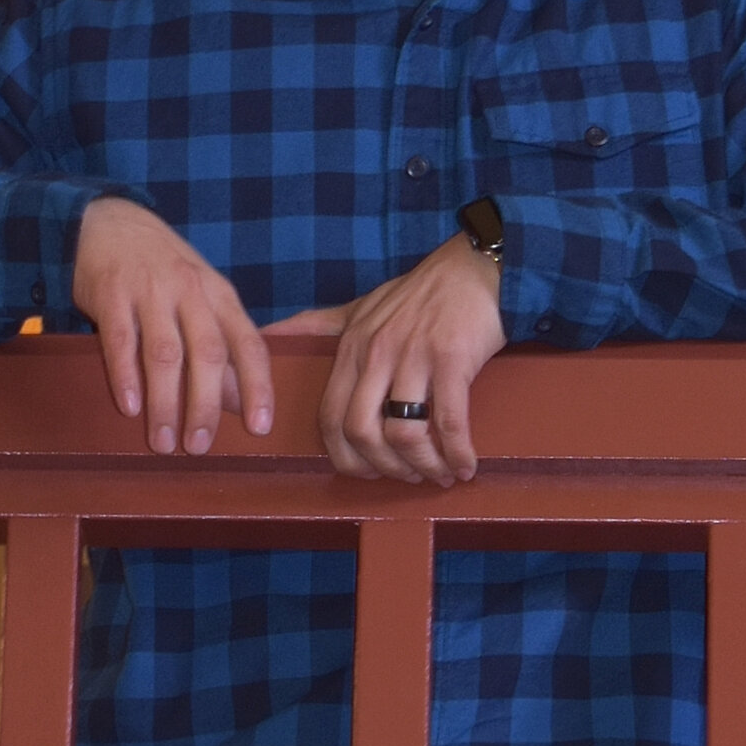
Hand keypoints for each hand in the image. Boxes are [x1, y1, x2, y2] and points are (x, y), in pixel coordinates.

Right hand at [71, 195, 274, 452]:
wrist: (109, 222)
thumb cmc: (162, 269)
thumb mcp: (200, 297)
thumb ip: (219, 343)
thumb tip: (237, 402)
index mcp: (219, 294)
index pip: (248, 342)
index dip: (258, 385)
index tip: (260, 427)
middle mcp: (191, 290)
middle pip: (208, 353)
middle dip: (206, 404)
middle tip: (199, 447)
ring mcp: (151, 290)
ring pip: (165, 353)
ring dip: (165, 402)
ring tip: (163, 442)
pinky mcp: (112, 293)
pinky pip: (120, 340)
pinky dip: (126, 376)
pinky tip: (129, 408)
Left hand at [268, 236, 504, 486]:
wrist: (474, 268)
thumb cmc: (420, 292)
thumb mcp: (362, 306)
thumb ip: (319, 324)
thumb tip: (270, 335)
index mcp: (352, 347)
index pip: (330, 418)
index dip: (346, 457)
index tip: (368, 472)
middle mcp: (376, 352)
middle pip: (362, 432)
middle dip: (384, 467)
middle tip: (407, 477)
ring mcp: (414, 355)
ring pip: (403, 433)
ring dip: (422, 466)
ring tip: (440, 474)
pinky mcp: (451, 358)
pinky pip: (448, 422)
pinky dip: (457, 453)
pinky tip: (467, 465)